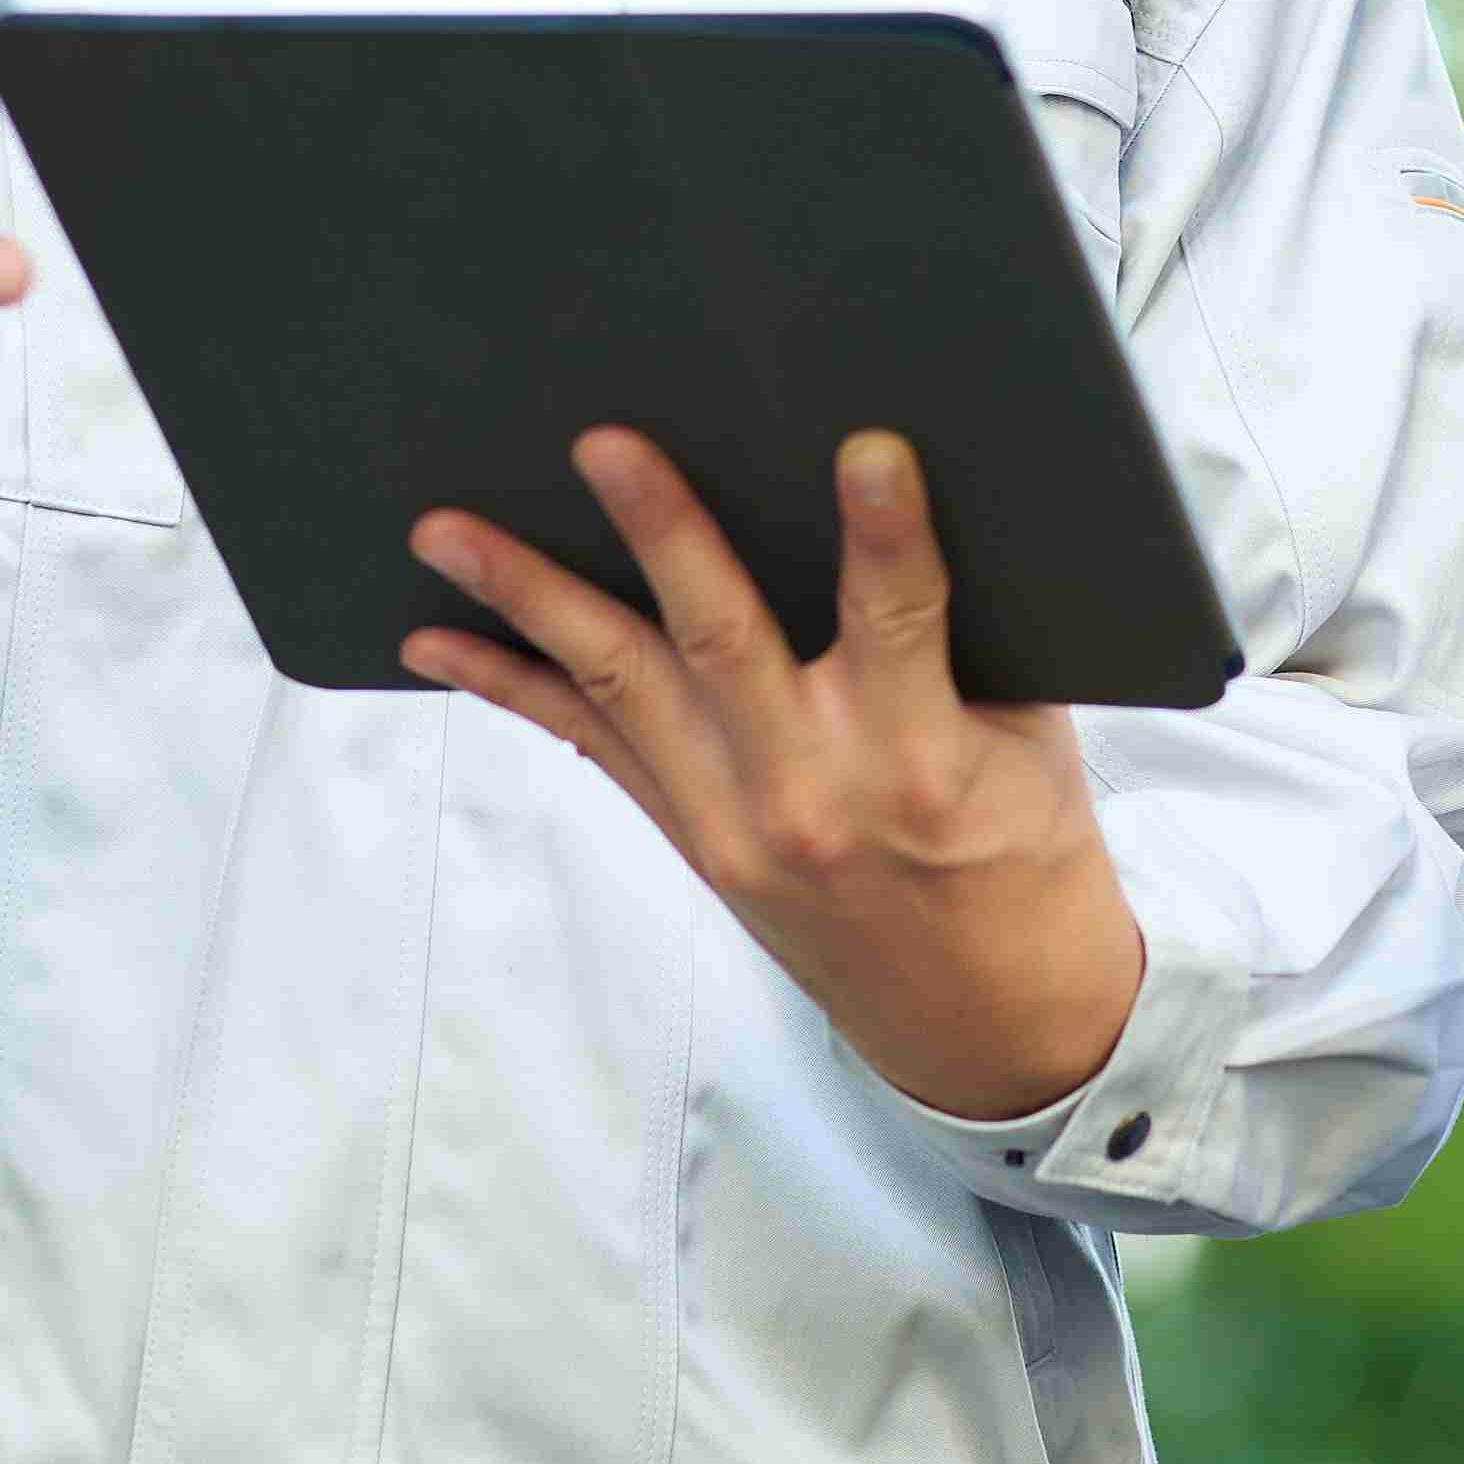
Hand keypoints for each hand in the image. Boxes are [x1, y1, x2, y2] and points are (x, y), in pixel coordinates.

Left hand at [407, 428, 1148, 1125]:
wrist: (986, 1018)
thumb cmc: (1021, 848)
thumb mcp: (1027, 740)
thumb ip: (963, 635)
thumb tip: (903, 491)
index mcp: (920, 756)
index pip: (904, 622)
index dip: (886, 533)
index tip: (868, 448)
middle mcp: (813, 790)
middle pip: (722, 641)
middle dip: (662, 534)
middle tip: (603, 445)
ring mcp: (734, 821)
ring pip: (617, 686)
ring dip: (525, 601)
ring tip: (445, 534)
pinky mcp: (691, 839)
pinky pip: (591, 744)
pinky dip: (508, 686)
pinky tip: (436, 639)